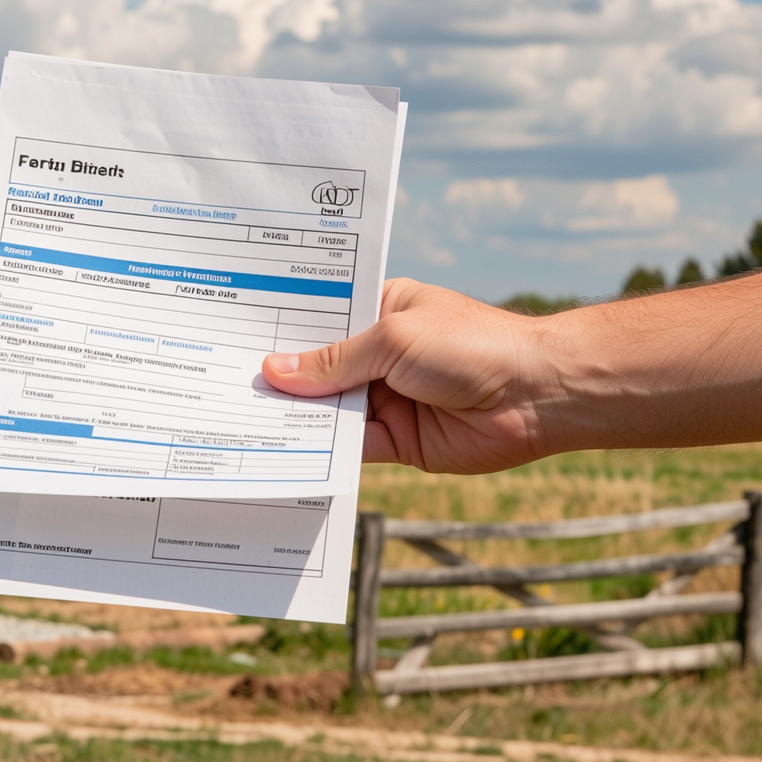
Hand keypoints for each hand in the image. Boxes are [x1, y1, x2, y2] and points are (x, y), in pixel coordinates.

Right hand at [261, 279, 563, 472]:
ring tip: (239, 417)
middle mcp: (379, 355)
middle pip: (317, 368)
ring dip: (294, 415)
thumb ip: (332, 362)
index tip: (233, 335)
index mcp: (381, 311)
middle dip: (279, 376)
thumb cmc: (473, 345)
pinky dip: (319, 449)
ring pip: (327, 409)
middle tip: (223, 382)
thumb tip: (274, 371)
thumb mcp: (393, 340)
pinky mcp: (396, 441)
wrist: (539, 395)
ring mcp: (386, 399)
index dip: (281, 328)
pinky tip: (280, 449)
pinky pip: (348, 446)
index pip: (321, 318)